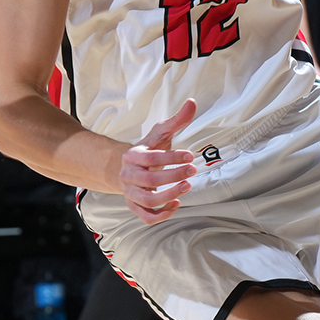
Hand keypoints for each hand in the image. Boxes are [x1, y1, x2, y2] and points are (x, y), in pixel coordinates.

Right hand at [120, 100, 198, 223]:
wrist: (126, 168)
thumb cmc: (148, 150)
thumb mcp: (160, 133)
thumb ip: (176, 120)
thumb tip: (192, 102)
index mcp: (132, 155)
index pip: (151, 157)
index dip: (172, 157)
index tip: (190, 155)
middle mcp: (128, 175)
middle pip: (150, 180)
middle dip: (173, 176)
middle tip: (193, 170)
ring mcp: (130, 193)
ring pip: (148, 200)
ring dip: (169, 196)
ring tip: (187, 187)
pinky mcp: (135, 206)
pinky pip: (146, 216)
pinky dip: (162, 214)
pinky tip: (177, 204)